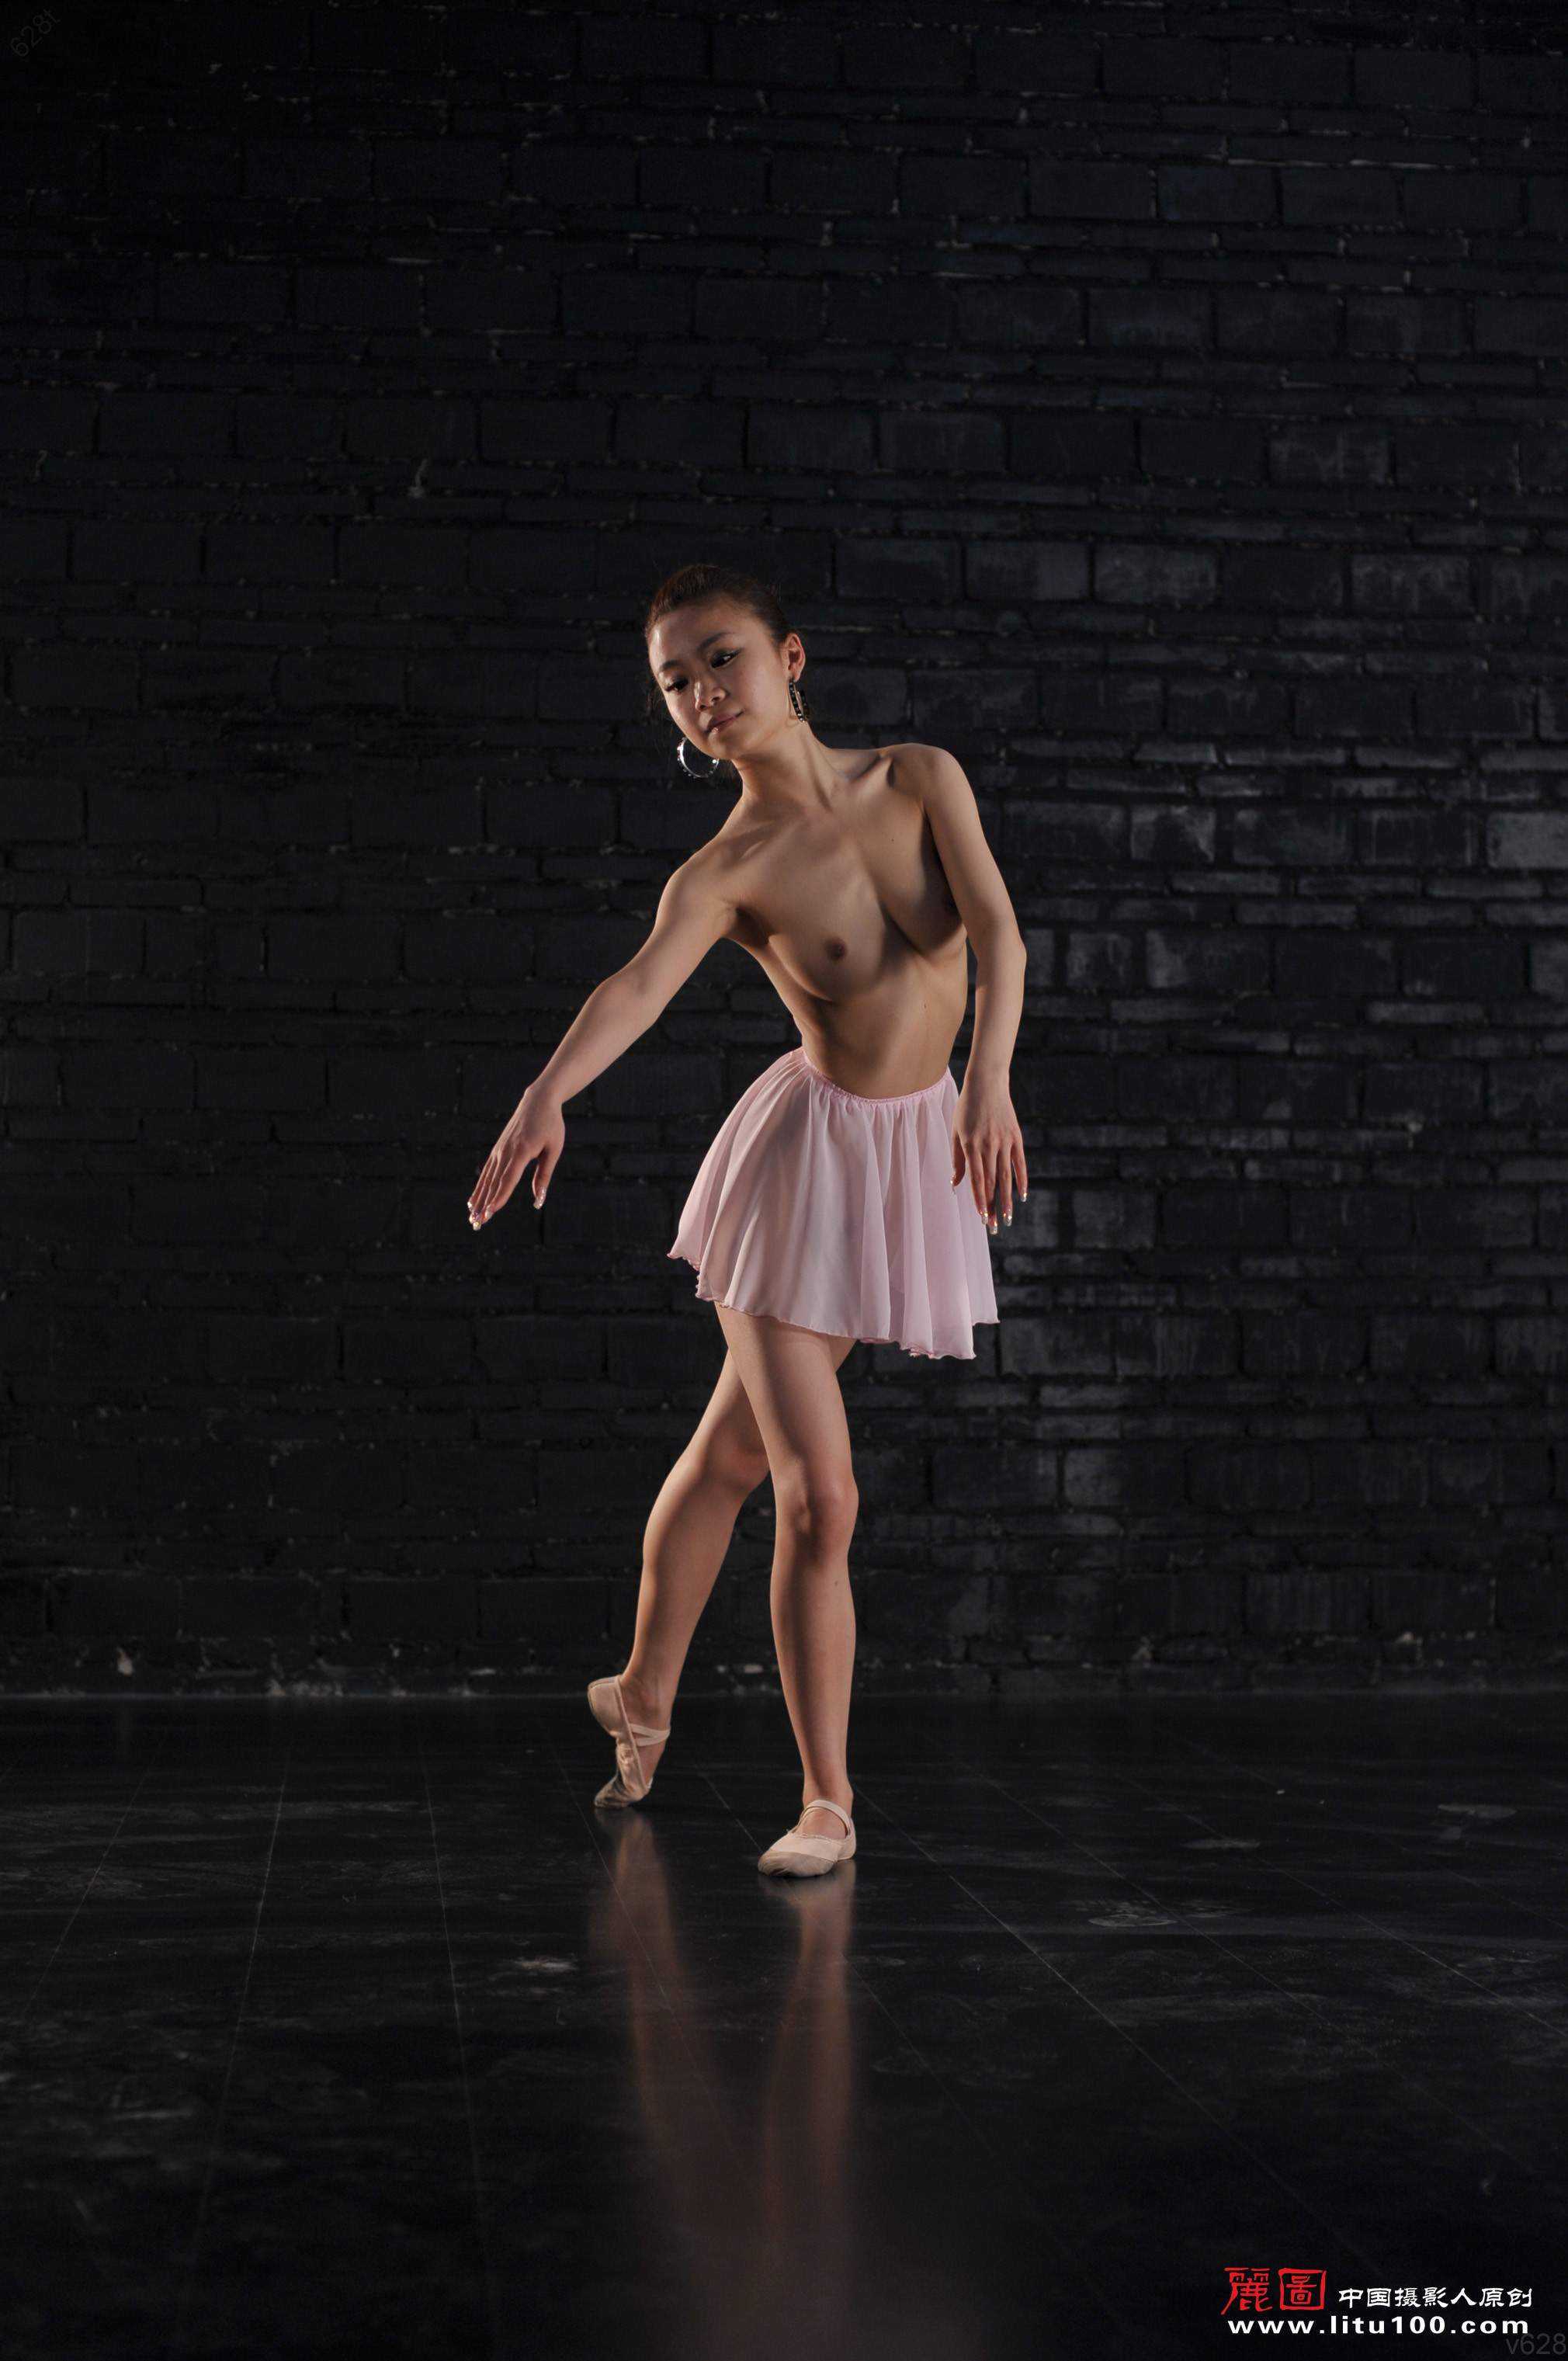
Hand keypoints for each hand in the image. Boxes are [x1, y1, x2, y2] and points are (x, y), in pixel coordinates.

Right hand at [468, 1085, 563, 1229]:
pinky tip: (473, 1199)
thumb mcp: (553, 1150)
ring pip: (487, 1179)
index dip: (498, 1198)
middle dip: (484, 1205)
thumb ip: (544, 1176)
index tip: (490, 1213)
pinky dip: (479, 1186)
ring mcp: (499, 1149)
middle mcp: (506, 1151)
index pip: (508, 1179)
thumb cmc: (551, 1125)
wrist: (538, 1100)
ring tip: (471, 1216)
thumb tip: (538, 1200)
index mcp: (522, 1151)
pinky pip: (487, 1171)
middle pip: (494, 1183)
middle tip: (476, 1223)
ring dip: (479, 1199)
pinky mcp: (498, 1148)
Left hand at [951, 1073, 1025, 1234]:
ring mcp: (1004, 1141)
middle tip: (992, 1226)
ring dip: (1007, 1199)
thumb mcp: (956, 1132)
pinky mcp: (1016, 1137)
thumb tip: (955, 1184)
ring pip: (1006, 1176)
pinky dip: (1021, 1180)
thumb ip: (957, 1159)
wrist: (987, 1084)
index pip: (976, 1179)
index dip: (979, 1199)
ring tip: (1007, 1218)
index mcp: (971, 1145)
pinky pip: (1019, 1163)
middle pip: (992, 1182)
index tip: (981, 1217)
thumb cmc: (966, 1108)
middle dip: (992, 1206)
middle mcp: (989, 1145)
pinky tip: (1021, 1196)